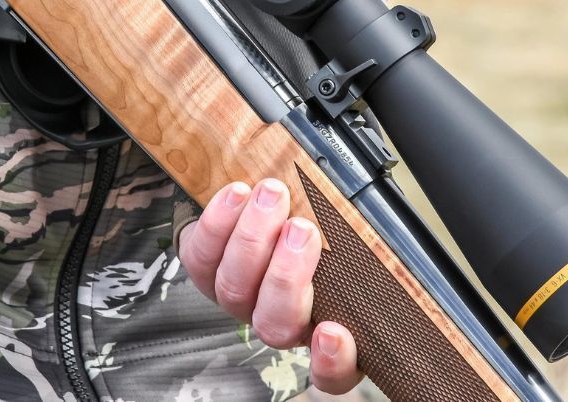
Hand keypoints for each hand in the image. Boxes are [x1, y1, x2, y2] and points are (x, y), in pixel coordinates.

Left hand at [178, 179, 362, 395]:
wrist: (259, 210)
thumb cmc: (310, 226)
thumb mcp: (344, 237)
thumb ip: (353, 246)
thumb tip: (367, 223)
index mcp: (320, 326)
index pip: (332, 373)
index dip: (333, 361)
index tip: (334, 332)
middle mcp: (276, 319)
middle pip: (276, 323)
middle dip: (287, 275)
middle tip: (302, 231)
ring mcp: (238, 296)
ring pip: (235, 288)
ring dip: (253, 237)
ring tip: (272, 196)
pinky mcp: (204, 267)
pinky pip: (200, 256)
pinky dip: (217, 222)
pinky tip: (237, 193)